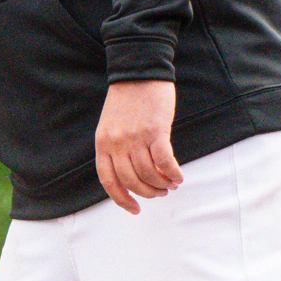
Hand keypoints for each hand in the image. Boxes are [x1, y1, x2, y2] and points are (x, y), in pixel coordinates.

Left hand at [94, 79, 183, 214]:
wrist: (139, 71)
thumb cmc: (127, 100)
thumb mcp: (110, 126)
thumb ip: (116, 148)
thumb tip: (131, 176)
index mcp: (102, 142)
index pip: (108, 180)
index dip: (121, 199)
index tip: (134, 209)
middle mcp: (116, 142)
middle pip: (131, 181)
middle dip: (148, 193)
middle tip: (160, 192)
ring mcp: (135, 137)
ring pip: (150, 175)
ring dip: (163, 185)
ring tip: (171, 184)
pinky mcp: (156, 131)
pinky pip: (165, 163)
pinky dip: (173, 174)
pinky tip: (178, 177)